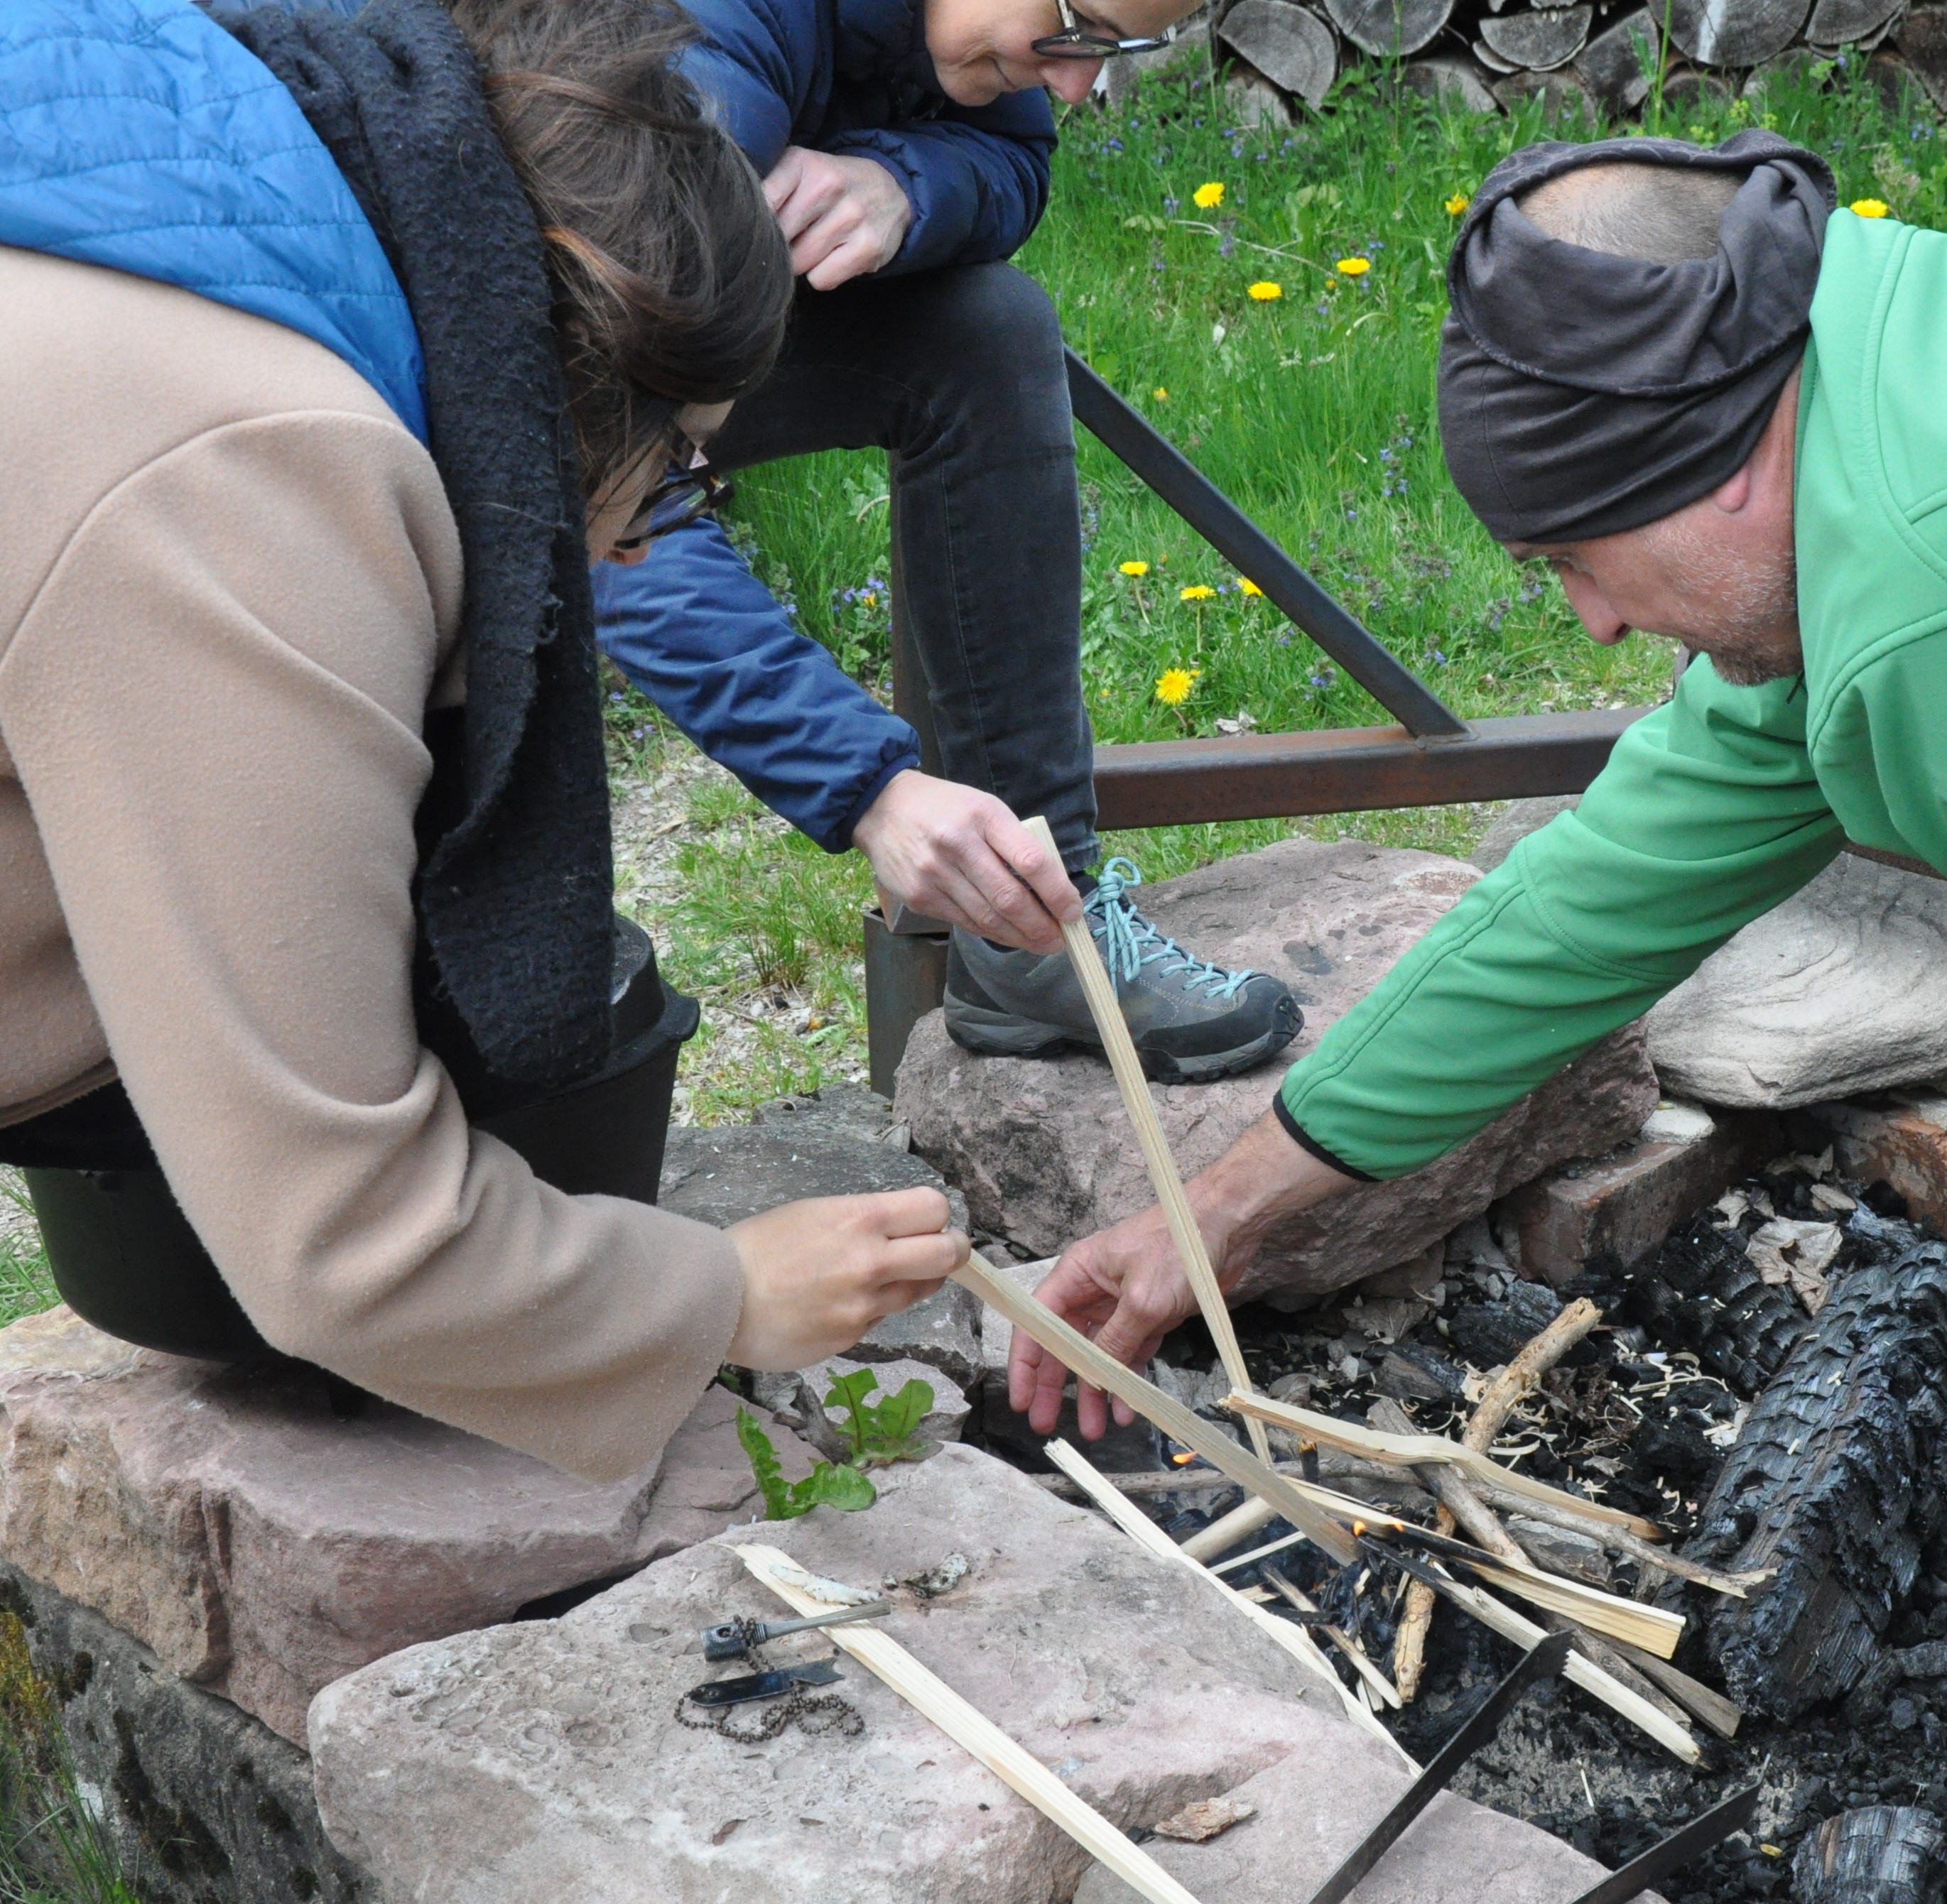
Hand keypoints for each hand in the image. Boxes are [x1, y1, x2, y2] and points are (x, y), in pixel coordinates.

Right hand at [726, 1186, 966, 1368]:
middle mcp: (871, 1260)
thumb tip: (898, 1231)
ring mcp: (865, 1304)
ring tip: (883, 1277)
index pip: (934, 1208)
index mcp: (860, 1218)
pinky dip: (872, 1310)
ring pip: (922, 1290)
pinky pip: (882, 1319)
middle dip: (950, 1251)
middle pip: (947, 1253)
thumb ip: (862, 1221)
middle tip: (938, 1251)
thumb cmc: (758, 1248)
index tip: (928, 1222)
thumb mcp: (814, 1213)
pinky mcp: (853, 1336)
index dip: (937, 1215)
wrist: (717, 1300)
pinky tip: (840, 1303)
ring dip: (915, 1282)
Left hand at [763, 147, 912, 289]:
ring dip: (802, 262)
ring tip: (816, 245)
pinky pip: (822, 279)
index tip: (756, 229)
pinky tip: (833, 258)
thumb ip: (770, 188)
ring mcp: (851, 216)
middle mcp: (828, 185)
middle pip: (778, 238)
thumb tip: (739, 225)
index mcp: (803, 163)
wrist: (892, 191)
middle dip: (780, 246)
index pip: (762, 202)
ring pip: (799, 262)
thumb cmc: (833, 186)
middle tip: (794, 238)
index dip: (755, 224)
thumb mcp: (801, 170)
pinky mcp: (867, 247)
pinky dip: (823, 275)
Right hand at [851, 769, 1081, 953]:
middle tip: (1060, 941)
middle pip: (1010, 898)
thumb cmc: (945, 808)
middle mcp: (957, 845)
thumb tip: (1051, 889)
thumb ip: (1015, 842)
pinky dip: (992, 933)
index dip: (1057, 893)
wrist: (881, 808)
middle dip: (1041, 926)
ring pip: (987, 918)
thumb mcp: (985, 808)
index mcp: (983, 816)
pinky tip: (1009, 936)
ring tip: (1041, 944)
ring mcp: (934, 873)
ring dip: (1020, 937)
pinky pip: (965, 922)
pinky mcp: (919, 896)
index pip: (1031, 861)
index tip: (1073, 911)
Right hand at [1008, 1113, 1353, 1437]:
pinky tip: (1128, 1408)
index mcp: (1077, 1275)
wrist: (1226, 1226)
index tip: (1020, 1397)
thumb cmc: (1177, 1245)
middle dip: (1055, 1386)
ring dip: (1094, 1391)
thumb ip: (1114, 1341)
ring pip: (1097, 1356)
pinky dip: (1127, 1381)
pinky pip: (1129, 1355)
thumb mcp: (1141, 1299)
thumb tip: (1094, 1377)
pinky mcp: (1148, 1316)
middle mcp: (1092, 1291)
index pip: (1038, 1322)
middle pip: (1063, 1345)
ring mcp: (1120, 1305)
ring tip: (1095, 1429)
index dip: (1025, 1361)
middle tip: (1046, 1423)